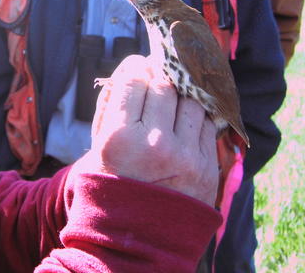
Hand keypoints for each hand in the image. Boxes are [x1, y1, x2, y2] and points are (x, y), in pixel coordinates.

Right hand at [82, 55, 218, 205]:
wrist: (135, 238)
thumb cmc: (111, 183)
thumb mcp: (97, 144)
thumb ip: (110, 103)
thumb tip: (132, 68)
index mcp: (120, 138)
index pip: (134, 80)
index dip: (135, 68)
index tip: (137, 67)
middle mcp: (155, 145)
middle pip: (164, 86)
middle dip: (158, 80)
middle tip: (153, 83)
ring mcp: (185, 156)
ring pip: (191, 100)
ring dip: (180, 96)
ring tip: (170, 105)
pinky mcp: (207, 167)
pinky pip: (207, 123)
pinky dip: (196, 117)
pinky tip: (184, 123)